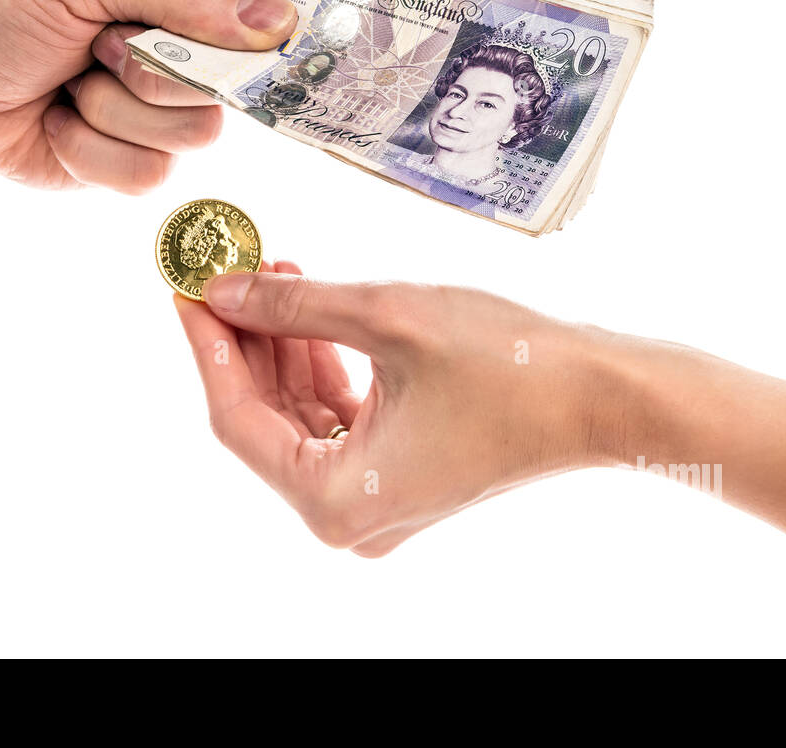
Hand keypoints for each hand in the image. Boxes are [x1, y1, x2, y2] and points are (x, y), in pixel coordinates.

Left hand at [0, 0, 297, 192]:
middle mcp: (180, 36)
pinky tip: (57, 122)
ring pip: (198, 134)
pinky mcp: (132, 155)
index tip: (243, 36)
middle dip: (157, 70)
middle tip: (98, 46)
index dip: (263, 21)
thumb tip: (276, 22)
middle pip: (235, 77)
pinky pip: (154, 175)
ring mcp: (159, 101)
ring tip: (69, 83)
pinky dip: (93, 153)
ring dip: (117, 113)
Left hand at [175, 263, 620, 555]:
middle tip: (225, 268)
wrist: (601, 397)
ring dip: (285, 346)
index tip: (184, 286)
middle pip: (265, 419)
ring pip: (299, 416)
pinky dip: (323, 366)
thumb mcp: (386, 319)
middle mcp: (347, 517)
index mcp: (334, 500)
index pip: (237, 419)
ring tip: (276, 271)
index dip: (208, 346)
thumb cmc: (508, 365)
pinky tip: (313, 309)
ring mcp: (376, 502)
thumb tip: (222, 290)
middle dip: (247, 339)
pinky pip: (339, 420)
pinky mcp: (400, 478)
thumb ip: (292, 307)